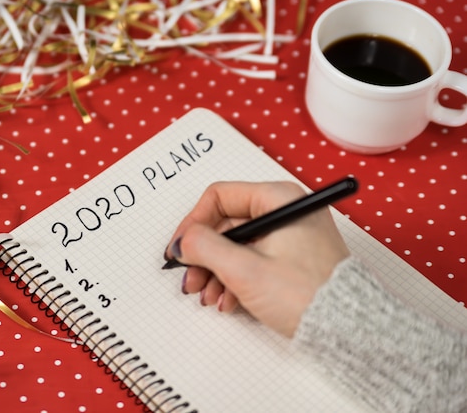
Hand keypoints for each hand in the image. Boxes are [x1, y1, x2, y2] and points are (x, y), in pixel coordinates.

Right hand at [164, 181, 349, 337]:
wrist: (347, 331)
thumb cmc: (308, 295)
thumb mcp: (245, 269)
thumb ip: (205, 248)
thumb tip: (183, 241)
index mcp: (278, 198)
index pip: (219, 197)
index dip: (193, 223)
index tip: (180, 249)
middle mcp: (285, 211)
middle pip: (226, 224)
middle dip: (204, 256)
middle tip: (190, 281)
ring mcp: (289, 235)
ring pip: (236, 245)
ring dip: (216, 272)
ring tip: (209, 298)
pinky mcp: (292, 257)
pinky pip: (252, 260)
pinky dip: (235, 280)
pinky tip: (228, 302)